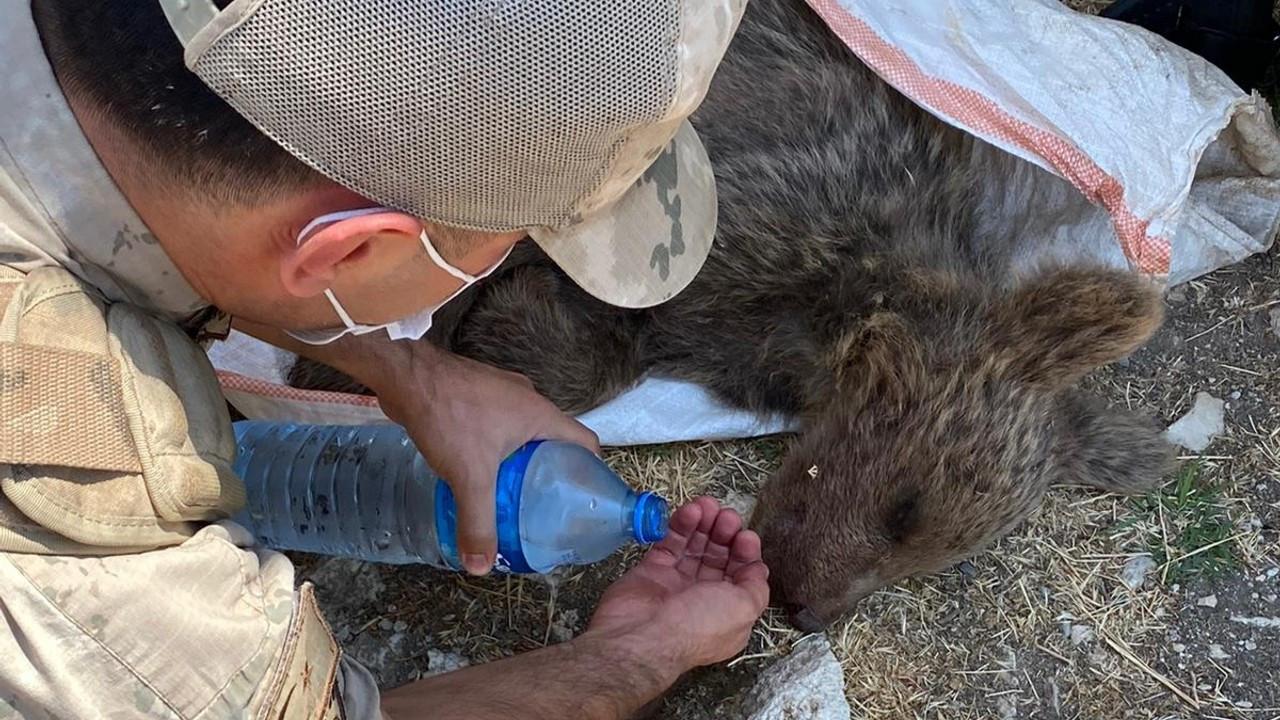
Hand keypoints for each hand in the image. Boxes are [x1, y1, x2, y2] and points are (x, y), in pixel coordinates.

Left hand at [375, 344, 599, 575]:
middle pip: (555, 439)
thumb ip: (478, 523)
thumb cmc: (448, 414)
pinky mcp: (477, 392)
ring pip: (524, 431)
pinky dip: (496, 445)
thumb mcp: (469, 477)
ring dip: (522, 458)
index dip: (591, 471)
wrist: (406, 375)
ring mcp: (501, 393)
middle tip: (545, 503)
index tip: (583, 498)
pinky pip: (498, 422)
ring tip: (511, 490)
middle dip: (552, 471)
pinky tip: (477, 465)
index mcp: (541, 415)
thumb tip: (480, 567)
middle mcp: (527, 399)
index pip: (586, 442)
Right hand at [586, 497, 770, 671]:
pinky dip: (681, 525)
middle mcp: (703, 599)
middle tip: (727, 517)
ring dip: (704, 524)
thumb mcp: (744, 608)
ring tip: (708, 505)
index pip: (741, 575)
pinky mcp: (653, 570)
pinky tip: (691, 510)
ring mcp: (677, 584)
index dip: (745, 553)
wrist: (643, 635)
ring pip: (695, 547)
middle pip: (719, 557)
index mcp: (728, 612)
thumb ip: (756, 587)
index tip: (745, 536)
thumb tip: (758, 569)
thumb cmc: (697, 625)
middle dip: (725, 534)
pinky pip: (670, 542)